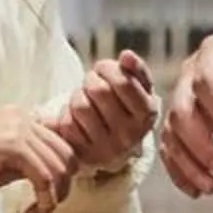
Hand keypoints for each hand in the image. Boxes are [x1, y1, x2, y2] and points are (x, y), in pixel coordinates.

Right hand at [0, 105, 79, 212]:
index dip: (64, 171)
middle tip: (49, 207)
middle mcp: (24, 117)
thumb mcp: (7, 157)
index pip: (60, 142)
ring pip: (57, 167)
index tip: (54, 194)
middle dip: (63, 186)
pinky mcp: (14, 146)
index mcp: (23, 115)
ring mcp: (19, 129)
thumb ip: (30, 157)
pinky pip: (43, 176)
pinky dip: (44, 199)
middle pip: (65, 154)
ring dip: (54, 197)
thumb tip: (57, 175)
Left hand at [53, 52, 155, 173]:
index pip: (122, 82)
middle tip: (92, 82)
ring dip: (77, 96)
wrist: (117, 146)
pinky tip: (77, 118)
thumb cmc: (126, 107)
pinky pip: (66, 125)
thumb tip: (126, 56)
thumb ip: (137, 68)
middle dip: (91, 79)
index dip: (107, 68)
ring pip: (80, 106)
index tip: (103, 68)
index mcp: (146, 115)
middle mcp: (129, 136)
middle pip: (98, 91)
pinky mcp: (84, 156)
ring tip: (85, 99)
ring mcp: (106, 149)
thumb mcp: (139, 88)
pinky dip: (67, 115)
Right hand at [159, 13, 212, 199]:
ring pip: (172, 130)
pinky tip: (196, 189)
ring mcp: (187, 93)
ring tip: (211, 188)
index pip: (207, 82)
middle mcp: (192, 72)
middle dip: (201, 145)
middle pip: (182, 110)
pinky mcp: (189, 114)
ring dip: (187, 161)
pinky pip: (173, 141)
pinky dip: (179, 167)